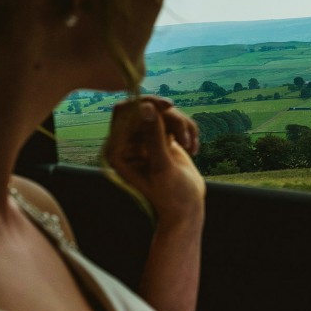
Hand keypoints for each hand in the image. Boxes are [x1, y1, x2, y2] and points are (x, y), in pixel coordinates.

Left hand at [102, 96, 204, 226]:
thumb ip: (153, 135)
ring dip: (181, 125)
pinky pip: (174, 119)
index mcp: (117, 150)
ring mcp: (144, 139)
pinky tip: (193, 149)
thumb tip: (147, 106)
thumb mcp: (162, 166)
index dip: (144, 103)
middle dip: (168, 117)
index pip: (123, 112)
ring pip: (162, 112)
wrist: (187, 207)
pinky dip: (187, 129)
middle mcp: (127, 142)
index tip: (168, 107)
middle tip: (184, 132)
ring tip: (190, 148)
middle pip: (145, 107)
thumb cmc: (171, 195)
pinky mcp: (160, 137)